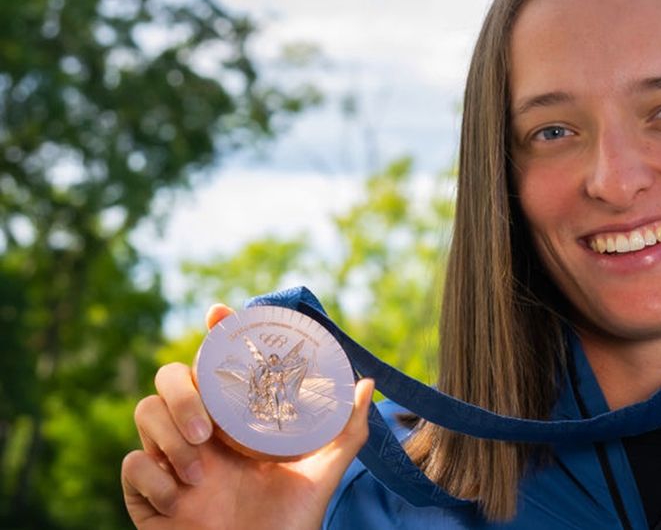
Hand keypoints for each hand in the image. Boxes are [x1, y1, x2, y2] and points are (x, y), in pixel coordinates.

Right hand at [121, 304, 374, 529]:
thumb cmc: (290, 522)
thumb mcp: (323, 472)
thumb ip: (346, 430)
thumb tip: (366, 384)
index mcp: (235, 421)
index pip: (216, 365)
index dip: (215, 335)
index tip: (220, 313)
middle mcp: (200, 434)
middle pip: (170, 378)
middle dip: (182, 393)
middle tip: (207, 429)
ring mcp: (170, 461)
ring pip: (144, 412)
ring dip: (168, 438)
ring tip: (200, 473)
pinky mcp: (146, 495)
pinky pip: (131, 466)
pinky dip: (153, 479)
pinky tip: (181, 500)